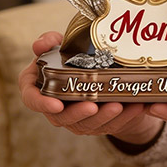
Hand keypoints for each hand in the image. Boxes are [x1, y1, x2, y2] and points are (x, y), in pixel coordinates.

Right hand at [18, 31, 162, 144]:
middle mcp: (54, 106)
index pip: (31, 98)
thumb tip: (40, 44)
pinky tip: (136, 106)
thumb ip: (50, 42)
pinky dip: (123, 117)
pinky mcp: (95, 123)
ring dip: (103, 117)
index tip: (56, 105)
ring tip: (118, 105)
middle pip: (60, 118)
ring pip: (86, 125)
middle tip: (93, 106)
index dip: (41, 104)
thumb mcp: (63, 44)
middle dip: (78, 113)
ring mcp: (75, 117)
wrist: (99, 68)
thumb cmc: (74, 55)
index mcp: (40, 85)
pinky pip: (108, 124)